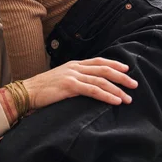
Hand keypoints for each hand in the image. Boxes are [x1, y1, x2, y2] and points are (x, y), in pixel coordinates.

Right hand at [23, 57, 137, 109]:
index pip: (98, 61)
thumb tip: (87, 85)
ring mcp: (72, 76)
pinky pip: (93, 90)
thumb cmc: (42, 88)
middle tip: (134, 84)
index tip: (126, 70)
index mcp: (73, 64)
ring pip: (101, 80)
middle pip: (104, 69)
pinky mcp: (70, 86)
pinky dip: (106, 95)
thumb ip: (74, 79)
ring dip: (117, 89)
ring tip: (128, 98)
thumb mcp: (60, 79)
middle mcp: (75, 67)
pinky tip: (116, 100)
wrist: (27, 92)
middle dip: (121, 77)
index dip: (114, 64)